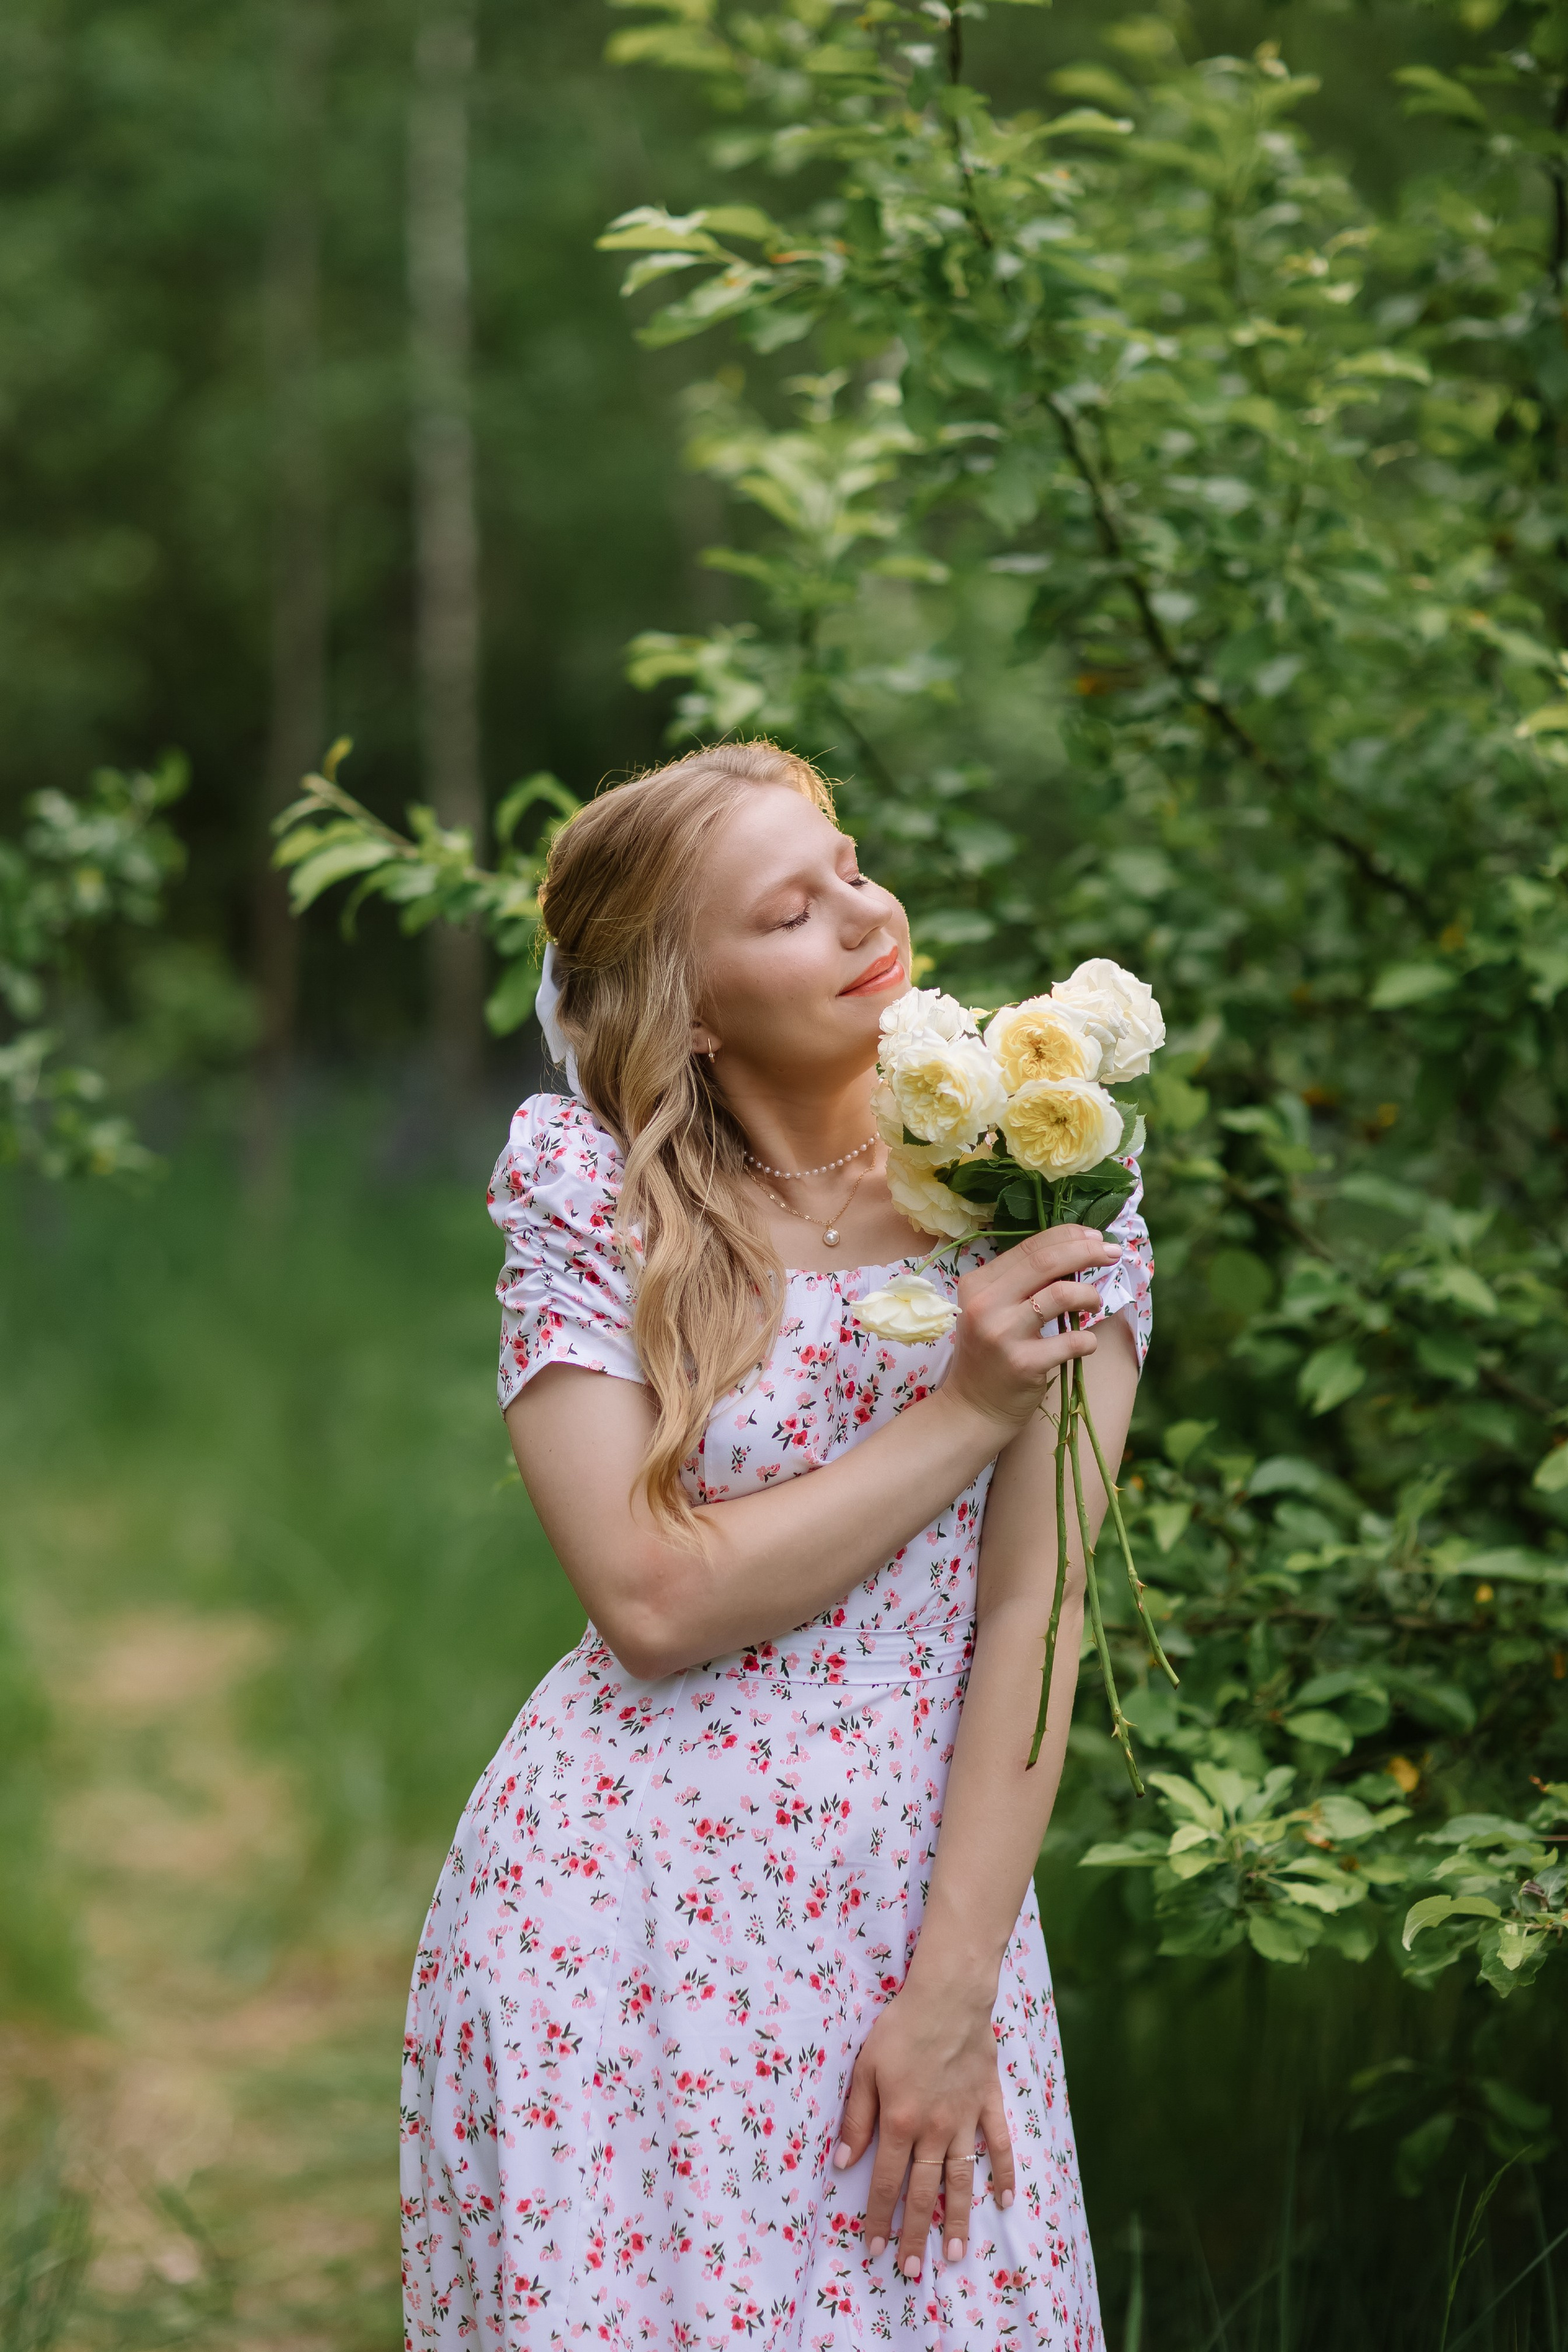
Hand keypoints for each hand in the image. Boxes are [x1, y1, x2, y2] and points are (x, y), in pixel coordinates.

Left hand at [832, 1979, 1014, 2279]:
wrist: (948, 1996)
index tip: (874, 2248)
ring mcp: (965, 2119)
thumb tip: (843, 2162)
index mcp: (901, 2122)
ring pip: (962, 2179)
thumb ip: (856, 2118)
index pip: (887, 2182)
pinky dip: (1004, 2173)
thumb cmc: (900, 2028)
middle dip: (916, 2234)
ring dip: (959, 2219)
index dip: (879, 2217)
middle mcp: (935, 2130)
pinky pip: (999, 2145)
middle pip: (923, 2192)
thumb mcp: (865, 2069)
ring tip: (956, 2255)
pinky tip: (1006, 2201)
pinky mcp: (988, 2103)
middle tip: (912, 2271)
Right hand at [945, 1224, 1120, 1433]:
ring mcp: (1003, 1334)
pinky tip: (1086, 1343)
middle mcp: (985, 1304)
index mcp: (978, 1283)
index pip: (1029, 1247)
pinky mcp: (1023, 1363)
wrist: (972, 1407)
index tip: (1096, 1238)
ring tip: (1094, 1302)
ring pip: (1061, 1294)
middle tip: (1113, 1253)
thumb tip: (1075, 1252)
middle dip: (1087, 1252)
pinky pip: (1072, 1341)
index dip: (1069, 1236)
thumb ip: (1022, 1283)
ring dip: (1089, 1294)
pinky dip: (1088, 1339)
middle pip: (1046, 1262)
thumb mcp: (993, 1310)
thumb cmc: (990, 1354)